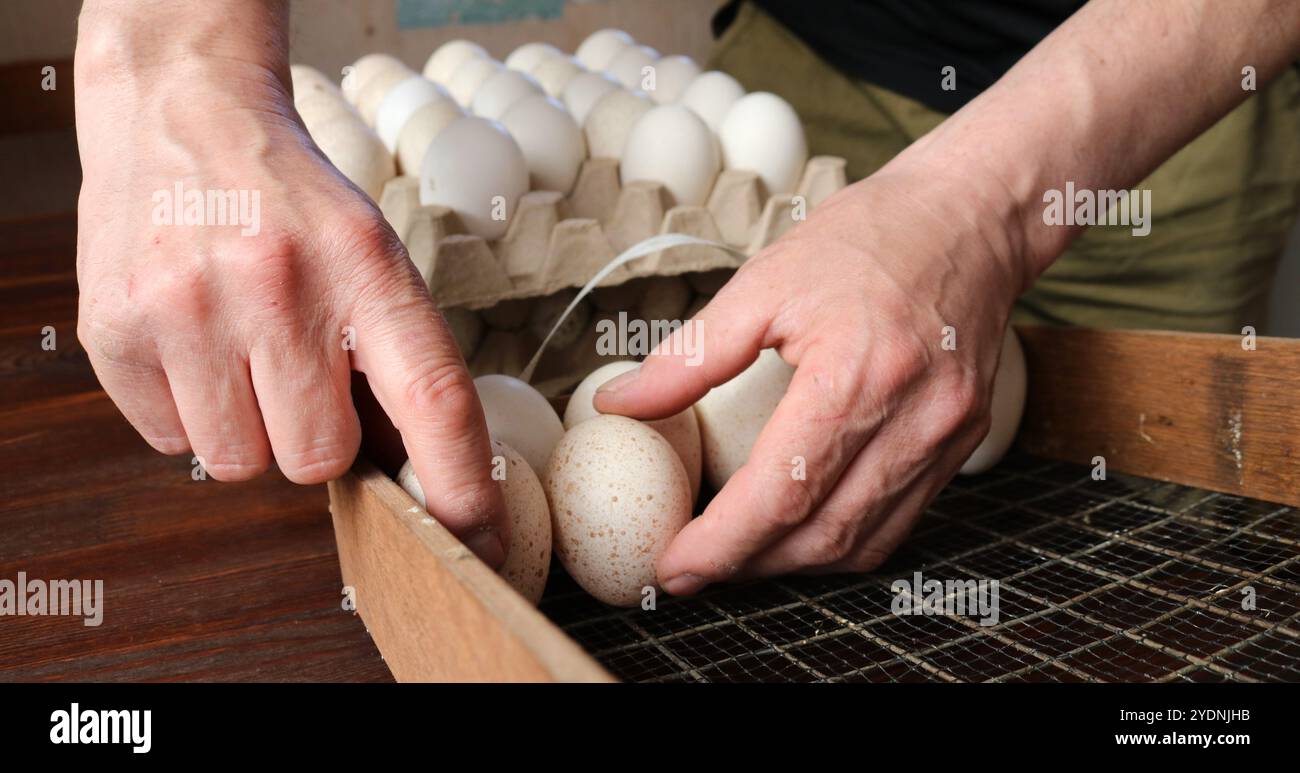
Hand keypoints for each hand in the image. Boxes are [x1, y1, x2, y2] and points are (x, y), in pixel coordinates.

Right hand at [73, 14, 506, 564]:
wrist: (182, 113)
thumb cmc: (290, 201)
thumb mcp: (368, 254)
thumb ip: (394, 355)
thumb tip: (419, 478)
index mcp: (365, 265)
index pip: (433, 399)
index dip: (460, 483)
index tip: (477, 535)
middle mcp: (276, 284)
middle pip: (319, 457)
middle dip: (317, 434)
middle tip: (298, 371)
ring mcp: (187, 307)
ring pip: (241, 464)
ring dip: (250, 428)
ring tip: (241, 350)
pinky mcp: (114, 327)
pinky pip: (170, 443)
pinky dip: (188, 412)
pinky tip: (193, 345)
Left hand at [594, 155, 1028, 592]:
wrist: (971, 215)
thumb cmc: (868, 237)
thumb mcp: (764, 281)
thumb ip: (691, 356)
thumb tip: (621, 403)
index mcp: (857, 375)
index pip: (781, 494)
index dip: (720, 545)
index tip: (672, 566)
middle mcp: (914, 417)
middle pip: (823, 535)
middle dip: (749, 565)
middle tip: (693, 566)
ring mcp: (948, 435)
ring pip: (865, 542)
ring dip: (794, 562)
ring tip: (739, 552)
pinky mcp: (965, 440)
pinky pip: (901, 520)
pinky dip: (843, 539)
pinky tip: (801, 526)